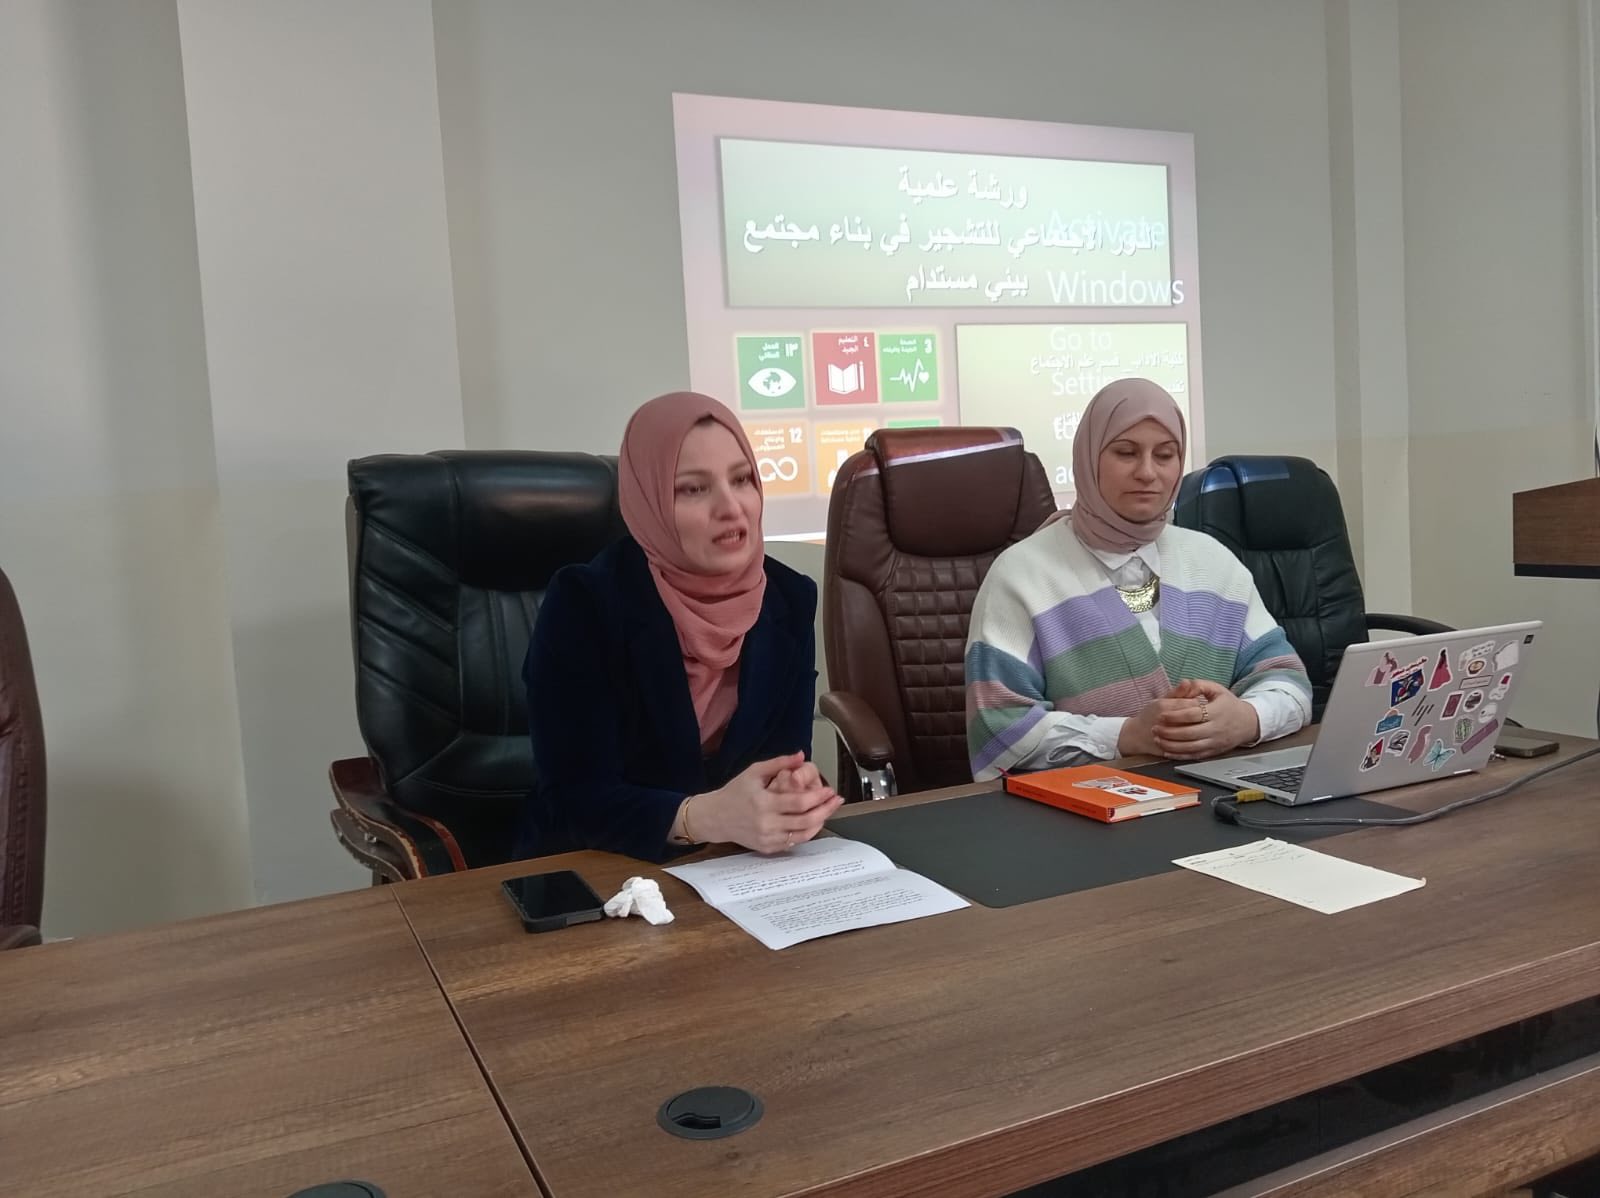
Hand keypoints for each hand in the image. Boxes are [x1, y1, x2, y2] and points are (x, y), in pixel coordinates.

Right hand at [692, 753, 841, 854]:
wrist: (715, 817)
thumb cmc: (734, 793)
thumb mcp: (754, 772)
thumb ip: (779, 763)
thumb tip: (801, 756)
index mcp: (764, 803)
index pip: (799, 802)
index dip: (818, 797)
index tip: (829, 790)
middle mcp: (767, 824)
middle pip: (806, 820)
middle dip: (825, 810)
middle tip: (836, 801)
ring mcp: (768, 838)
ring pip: (803, 835)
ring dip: (819, 823)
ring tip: (828, 811)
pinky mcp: (767, 848)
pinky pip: (793, 843)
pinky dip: (806, 833)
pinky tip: (813, 822)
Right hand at [1118, 692, 1206, 756]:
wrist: (1136, 736)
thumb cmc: (1149, 715)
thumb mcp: (1160, 700)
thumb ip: (1176, 692)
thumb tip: (1188, 682)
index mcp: (1164, 707)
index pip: (1193, 702)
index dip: (1197, 703)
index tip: (1195, 704)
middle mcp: (1167, 722)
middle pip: (1196, 717)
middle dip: (1199, 716)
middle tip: (1195, 715)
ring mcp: (1170, 737)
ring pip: (1194, 731)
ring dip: (1196, 727)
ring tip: (1192, 724)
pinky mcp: (1173, 749)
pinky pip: (1191, 745)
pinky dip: (1195, 740)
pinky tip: (1191, 736)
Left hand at [1151, 678, 1259, 759]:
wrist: (1248, 723)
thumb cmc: (1228, 704)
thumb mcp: (1217, 690)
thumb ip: (1200, 685)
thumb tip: (1185, 683)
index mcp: (1217, 712)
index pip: (1193, 714)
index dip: (1175, 715)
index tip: (1161, 715)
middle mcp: (1217, 728)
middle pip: (1190, 733)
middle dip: (1169, 732)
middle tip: (1154, 728)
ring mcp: (1216, 742)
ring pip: (1191, 747)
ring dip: (1172, 745)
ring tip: (1157, 739)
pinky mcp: (1214, 751)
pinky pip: (1195, 756)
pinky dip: (1180, 756)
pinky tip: (1168, 752)